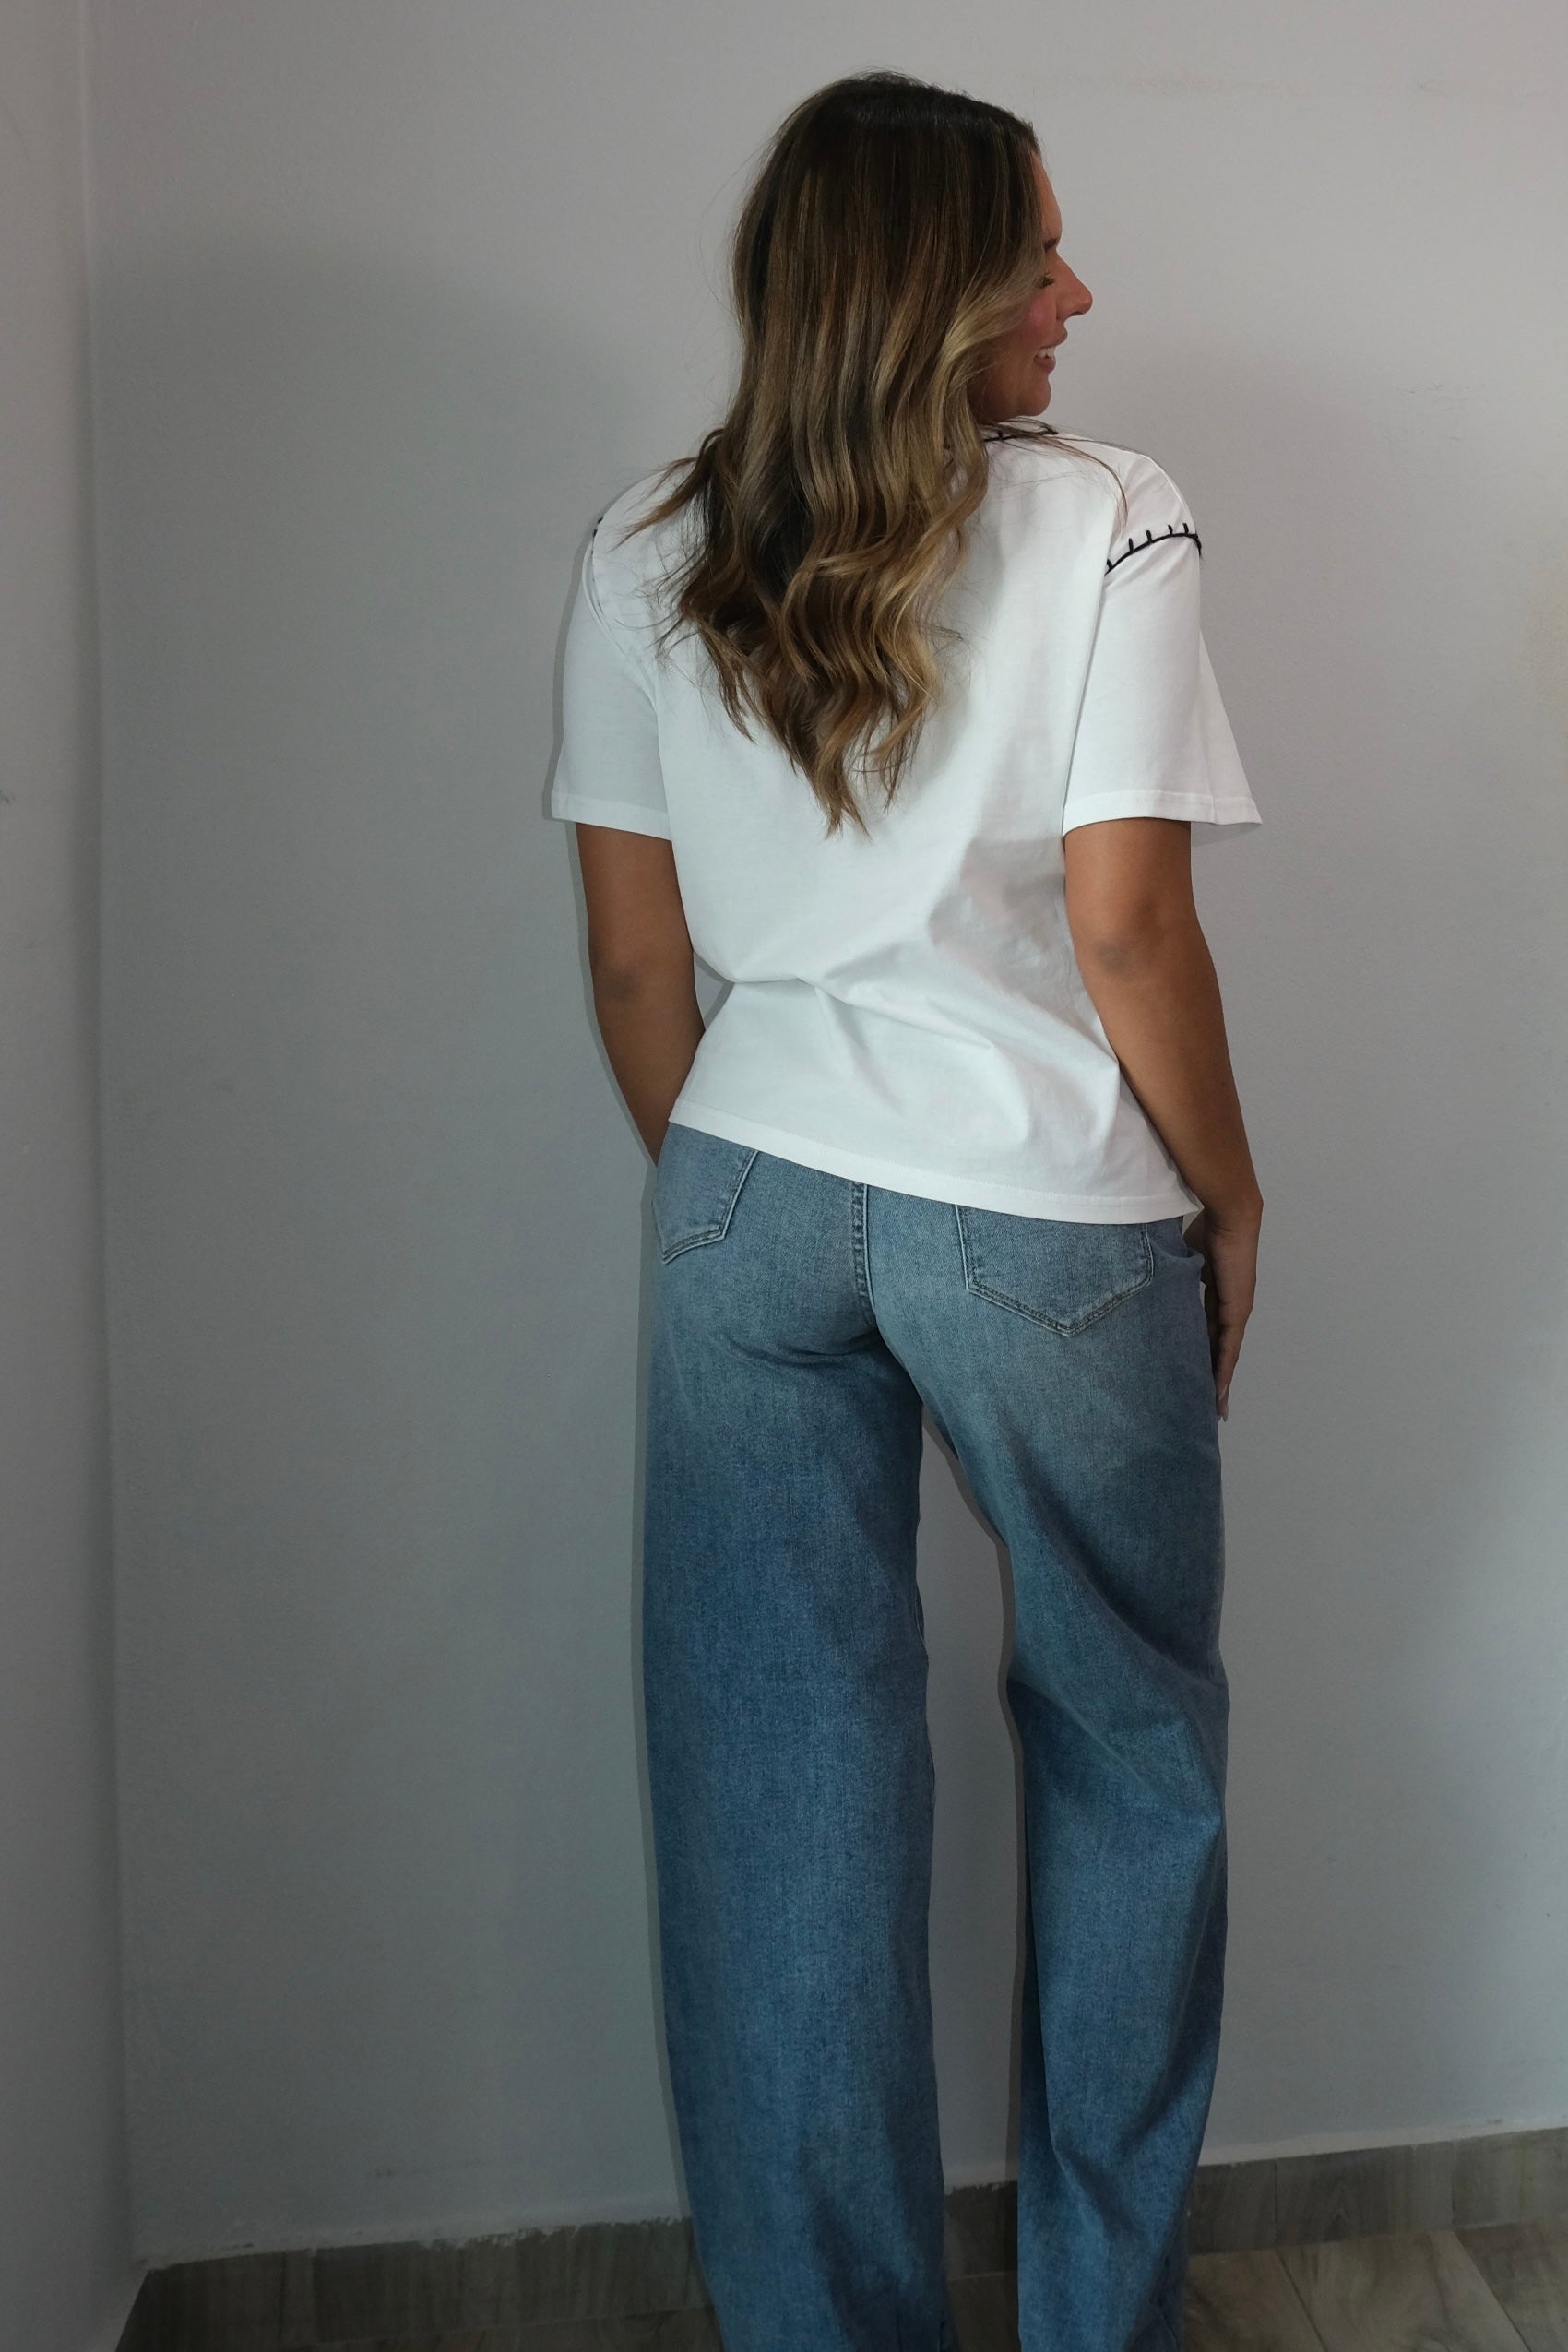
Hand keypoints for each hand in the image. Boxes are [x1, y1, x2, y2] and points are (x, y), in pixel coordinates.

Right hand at [1182, 1201, 1260, 1420]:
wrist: (1229, 1215)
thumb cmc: (1204, 1226)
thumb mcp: (1178, 1258)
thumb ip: (1167, 1273)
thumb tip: (1138, 1275)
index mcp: (1212, 1290)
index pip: (1204, 1328)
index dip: (1198, 1350)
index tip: (1191, 1370)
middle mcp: (1227, 1305)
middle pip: (1216, 1347)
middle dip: (1210, 1374)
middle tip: (1204, 1402)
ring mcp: (1235, 1309)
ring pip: (1224, 1353)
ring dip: (1218, 1380)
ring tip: (1213, 1406)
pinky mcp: (1237, 1310)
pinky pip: (1228, 1346)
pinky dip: (1223, 1369)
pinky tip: (1218, 1390)